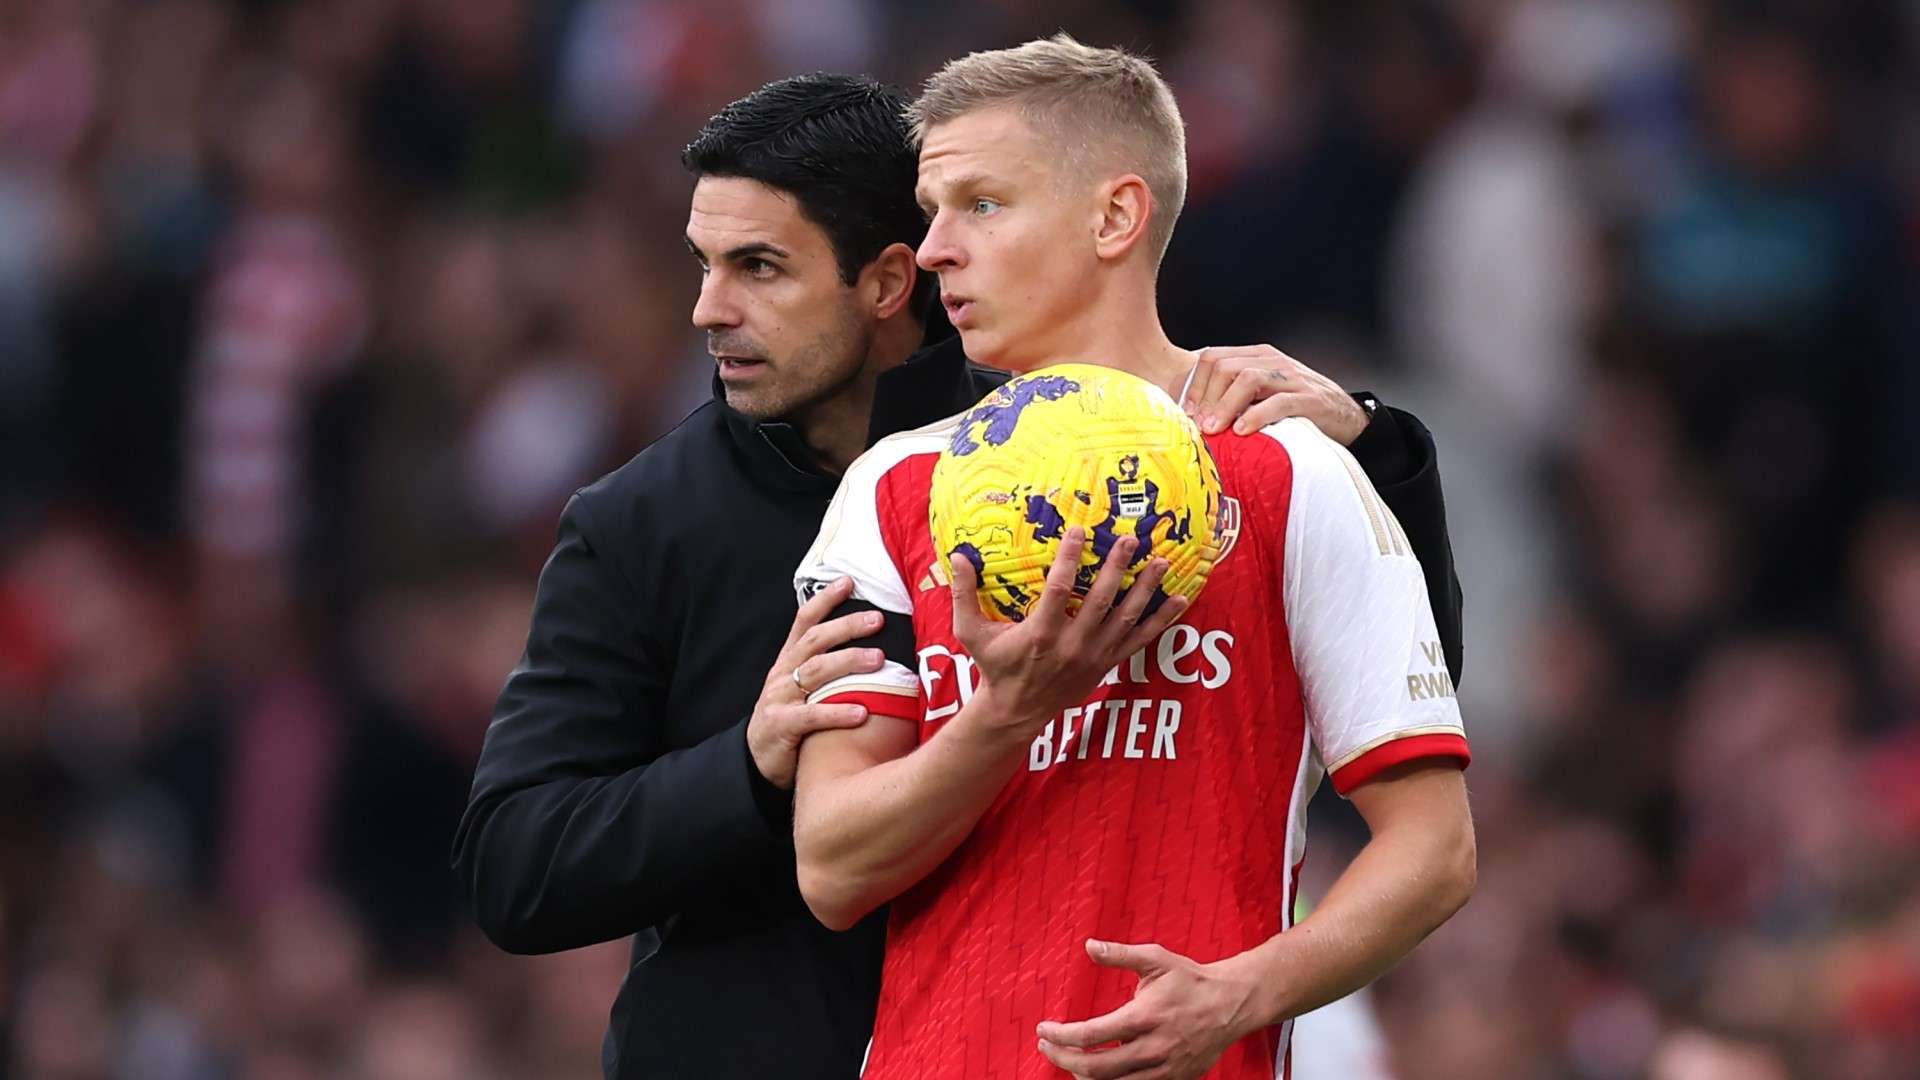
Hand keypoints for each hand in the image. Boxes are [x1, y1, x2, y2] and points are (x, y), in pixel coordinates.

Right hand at [748, 576, 886, 788]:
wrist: (756, 758)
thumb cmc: (791, 718)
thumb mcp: (802, 686)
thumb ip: (827, 666)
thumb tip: (875, 646)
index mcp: (789, 659)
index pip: (805, 620)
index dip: (825, 599)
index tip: (849, 581)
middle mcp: (783, 672)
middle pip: (815, 640)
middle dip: (847, 626)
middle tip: (878, 619)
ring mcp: (780, 697)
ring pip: (815, 671)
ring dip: (849, 662)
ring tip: (879, 659)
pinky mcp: (781, 725)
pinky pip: (813, 716)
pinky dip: (838, 712)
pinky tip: (863, 712)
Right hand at [950, 528, 1187, 735]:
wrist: (1016, 712)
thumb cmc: (994, 667)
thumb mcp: (971, 633)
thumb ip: (964, 595)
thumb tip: (958, 557)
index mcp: (1040, 634)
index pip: (1058, 590)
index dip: (1069, 559)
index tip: (1079, 530)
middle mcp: (1071, 645)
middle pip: (1100, 601)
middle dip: (1117, 568)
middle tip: (1131, 539)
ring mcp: (1094, 656)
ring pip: (1126, 618)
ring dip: (1146, 589)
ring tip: (1161, 561)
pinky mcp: (1107, 665)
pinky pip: (1140, 641)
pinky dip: (1161, 621)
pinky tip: (1180, 599)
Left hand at [1035, 940, 1261, 1079]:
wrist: (1232, 1004)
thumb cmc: (1191, 980)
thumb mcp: (1156, 958)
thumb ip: (1120, 954)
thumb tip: (1089, 946)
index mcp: (1144, 1017)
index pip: (1090, 1035)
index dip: (1060, 1035)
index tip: (1044, 1030)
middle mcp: (1152, 1048)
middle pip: (1095, 1068)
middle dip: (1063, 1060)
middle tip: (1047, 1048)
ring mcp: (1164, 1069)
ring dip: (1083, 1076)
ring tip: (1069, 1061)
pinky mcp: (1174, 1079)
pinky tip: (1098, 1072)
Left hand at [1184, 344, 1370, 444]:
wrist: (1345, 417)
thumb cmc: (1296, 410)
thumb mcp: (1261, 396)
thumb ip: (1233, 397)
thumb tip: (1194, 414)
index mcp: (1257, 356)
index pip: (1213, 357)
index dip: (1194, 384)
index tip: (1186, 412)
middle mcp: (1272, 361)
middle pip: (1225, 366)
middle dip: (1206, 397)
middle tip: (1198, 425)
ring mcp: (1292, 377)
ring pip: (1247, 379)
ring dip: (1225, 406)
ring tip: (1214, 430)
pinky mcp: (1309, 398)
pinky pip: (1278, 402)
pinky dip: (1256, 416)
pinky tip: (1242, 431)